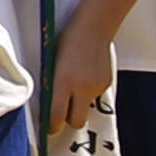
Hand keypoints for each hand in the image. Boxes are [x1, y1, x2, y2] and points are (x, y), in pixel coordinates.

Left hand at [42, 18, 118, 140]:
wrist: (94, 28)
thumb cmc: (66, 42)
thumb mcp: (52, 64)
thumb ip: (52, 85)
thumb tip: (48, 105)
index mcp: (63, 82)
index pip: (57, 115)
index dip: (51, 126)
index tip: (48, 128)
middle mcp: (81, 88)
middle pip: (76, 121)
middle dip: (68, 122)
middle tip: (61, 115)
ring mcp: (96, 87)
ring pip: (86, 108)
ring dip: (78, 104)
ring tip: (74, 84)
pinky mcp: (107, 83)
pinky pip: (94, 96)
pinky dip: (88, 92)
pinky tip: (85, 76)